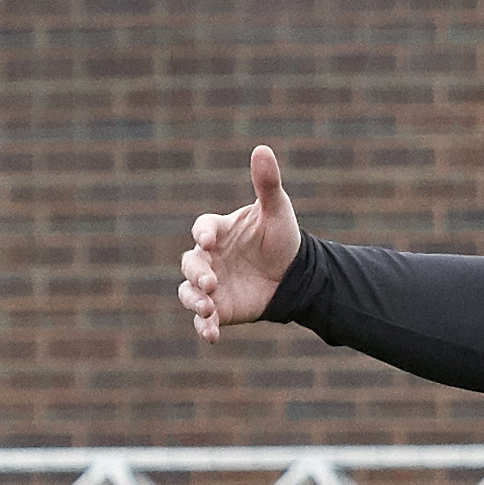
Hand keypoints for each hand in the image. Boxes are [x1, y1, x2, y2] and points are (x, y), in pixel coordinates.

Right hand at [177, 145, 304, 341]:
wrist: (295, 277)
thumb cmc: (281, 239)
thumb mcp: (277, 211)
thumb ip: (266, 184)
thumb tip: (262, 148)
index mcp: (219, 231)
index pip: (202, 228)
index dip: (203, 233)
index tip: (209, 240)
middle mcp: (209, 258)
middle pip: (189, 263)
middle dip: (196, 272)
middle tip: (211, 280)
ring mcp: (210, 285)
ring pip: (188, 292)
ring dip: (193, 300)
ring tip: (207, 308)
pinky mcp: (218, 309)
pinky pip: (203, 319)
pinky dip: (203, 327)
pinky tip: (212, 335)